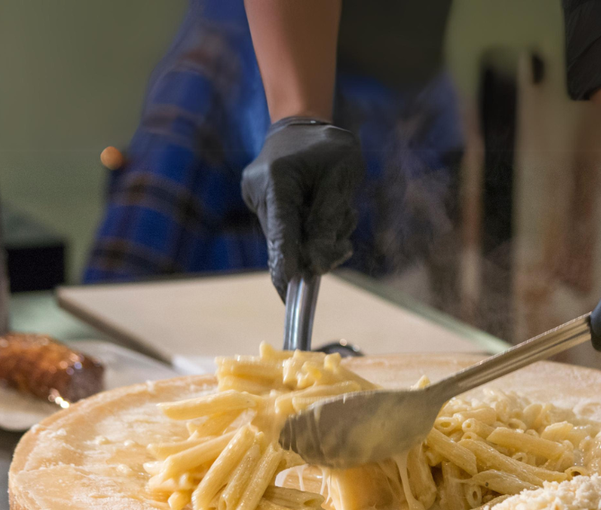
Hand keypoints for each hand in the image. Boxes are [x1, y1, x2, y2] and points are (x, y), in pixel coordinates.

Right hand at [241, 117, 362, 297]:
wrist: (306, 124)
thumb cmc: (329, 148)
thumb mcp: (340, 180)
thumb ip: (327, 222)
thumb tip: (316, 265)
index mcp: (277, 179)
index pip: (281, 231)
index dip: (286, 264)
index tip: (288, 293)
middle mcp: (259, 191)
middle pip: (286, 242)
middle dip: (316, 250)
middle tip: (343, 248)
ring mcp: (257, 199)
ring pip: (290, 241)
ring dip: (318, 239)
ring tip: (340, 214)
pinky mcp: (263, 205)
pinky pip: (289, 232)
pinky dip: (311, 231)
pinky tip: (326, 214)